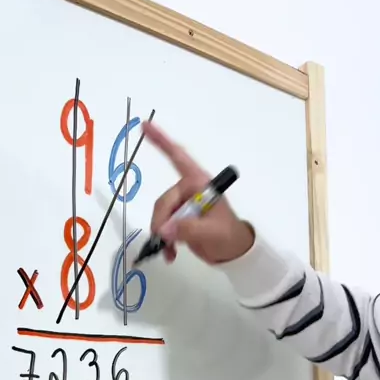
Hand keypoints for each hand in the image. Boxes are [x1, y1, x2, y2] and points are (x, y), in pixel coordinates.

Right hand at [143, 121, 254, 264]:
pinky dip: (164, 241)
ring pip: (161, 215)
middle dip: (161, 221)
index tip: (145, 125)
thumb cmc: (229, 236)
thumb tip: (164, 230)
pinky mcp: (180, 221)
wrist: (235, 253)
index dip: (162, 142)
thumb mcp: (212, 232)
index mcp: (199, 184)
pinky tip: (170, 254)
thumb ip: (188, 230)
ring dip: (162, 234)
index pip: (178, 158)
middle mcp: (189, 191)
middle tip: (165, 240)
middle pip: (164, 201)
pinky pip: (163, 227)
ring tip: (171, 250)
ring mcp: (184, 207)